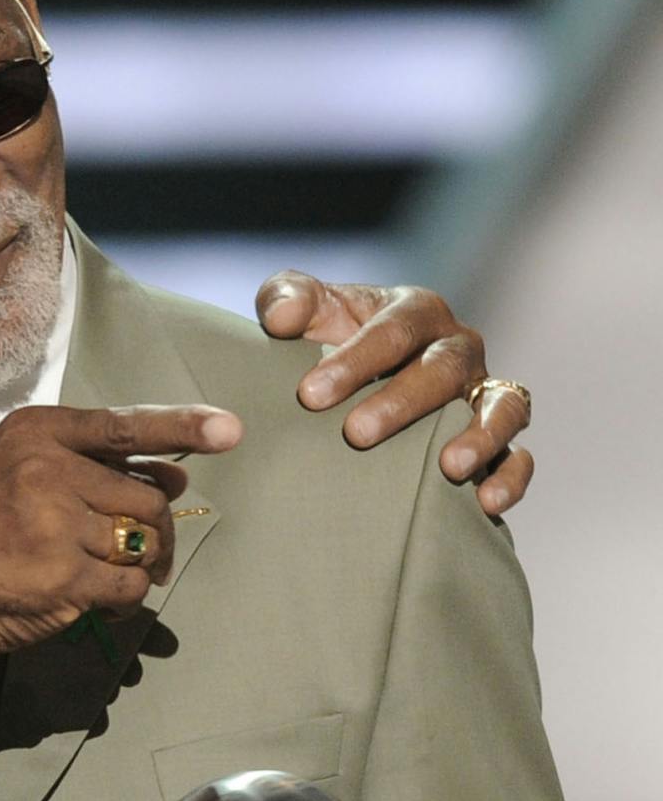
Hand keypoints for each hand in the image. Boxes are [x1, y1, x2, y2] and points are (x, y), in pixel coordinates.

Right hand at [0, 404, 241, 668]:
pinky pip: (130, 586)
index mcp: (36, 433)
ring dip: (140, 566)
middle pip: (148, 497)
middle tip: (143, 551)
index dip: (182, 428)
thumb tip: (177, 476)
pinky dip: (124, 599)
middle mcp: (47, 469)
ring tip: (111, 577)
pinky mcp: (64, 577)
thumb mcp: (15, 470)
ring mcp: (56, 523)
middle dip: (155, 529)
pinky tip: (98, 601)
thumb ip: (90, 466)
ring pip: (144, 542)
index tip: (229, 431)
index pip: (123, 425)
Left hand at [256, 270, 531, 514]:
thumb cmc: (325, 338)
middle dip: (401, 402)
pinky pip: (518, 455)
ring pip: (501, 407)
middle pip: (443, 369)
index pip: (393, 330)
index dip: (354, 360)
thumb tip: (281, 318)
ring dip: (479, 436)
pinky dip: (510, 476)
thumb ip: (285, 299)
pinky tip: (486, 501)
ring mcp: (481, 393)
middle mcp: (457, 348)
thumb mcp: (303, 311)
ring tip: (449, 468)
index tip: (311, 395)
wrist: (348, 383)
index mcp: (415, 311)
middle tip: (356, 434)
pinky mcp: (495, 438)